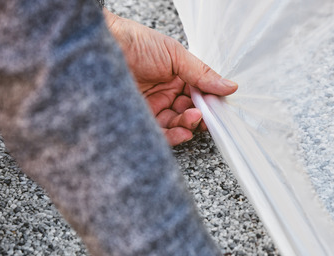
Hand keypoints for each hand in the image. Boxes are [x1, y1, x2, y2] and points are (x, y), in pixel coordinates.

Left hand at [103, 10, 237, 145]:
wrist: (104, 46)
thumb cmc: (135, 42)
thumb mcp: (175, 54)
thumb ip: (202, 74)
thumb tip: (229, 85)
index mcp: (177, 76)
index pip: (199, 95)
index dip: (209, 102)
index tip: (217, 107)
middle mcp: (165, 92)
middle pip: (188, 112)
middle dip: (199, 116)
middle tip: (203, 114)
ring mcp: (152, 106)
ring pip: (176, 124)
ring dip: (187, 126)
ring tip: (193, 120)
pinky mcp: (139, 118)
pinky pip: (159, 133)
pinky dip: (173, 135)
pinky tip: (182, 132)